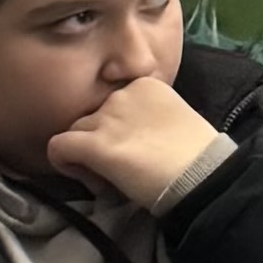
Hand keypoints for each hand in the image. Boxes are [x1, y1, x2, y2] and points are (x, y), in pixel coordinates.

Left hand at [44, 75, 228, 210]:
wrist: (204, 177)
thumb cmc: (198, 158)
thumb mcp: (174, 122)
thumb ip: (148, 120)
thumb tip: (131, 139)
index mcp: (144, 85)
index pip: (111, 104)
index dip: (116, 130)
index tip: (133, 152)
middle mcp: (121, 94)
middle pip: (91, 118)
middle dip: (98, 141)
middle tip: (118, 168)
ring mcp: (107, 118)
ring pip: (74, 132)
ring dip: (84, 155)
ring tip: (109, 177)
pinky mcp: (95, 144)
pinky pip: (58, 147)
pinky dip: (64, 163)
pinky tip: (86, 177)